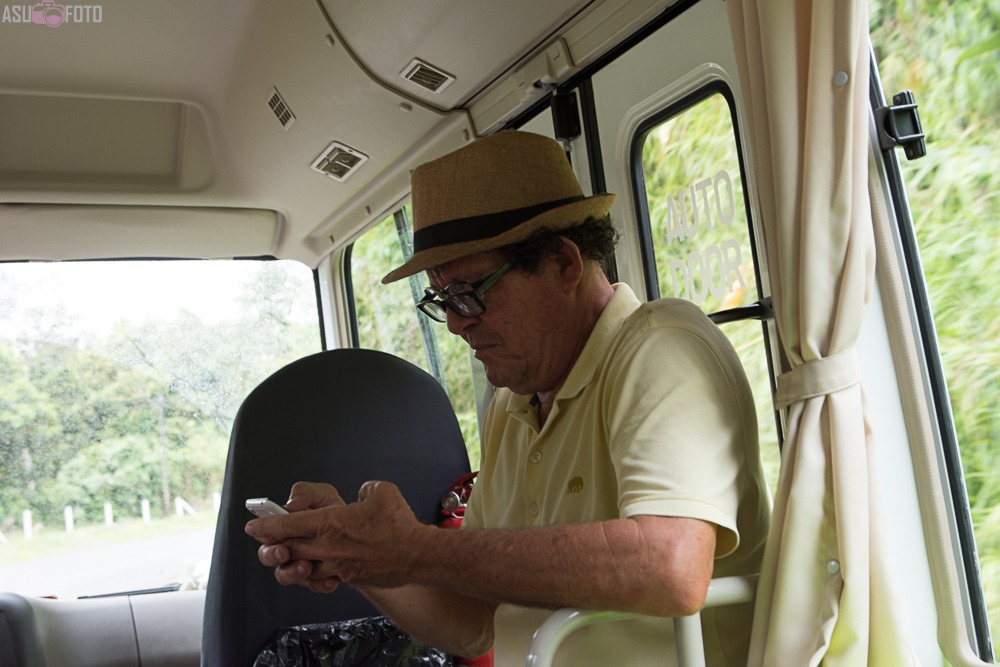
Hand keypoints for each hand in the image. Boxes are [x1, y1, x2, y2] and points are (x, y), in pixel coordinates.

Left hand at [245, 480, 425, 590]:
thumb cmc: (398, 523)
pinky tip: (315, 569)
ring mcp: (335, 566)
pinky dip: (313, 576)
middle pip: (286, 550)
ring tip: (288, 557)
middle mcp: (326, 547)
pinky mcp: (347, 578)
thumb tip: (361, 495)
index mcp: (330, 523)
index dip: (265, 526)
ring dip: (290, 564)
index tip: (253, 527)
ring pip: (300, 569)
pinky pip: (321, 579)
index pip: (286, 526)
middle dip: (271, 547)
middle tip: (265, 542)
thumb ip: (364, 490)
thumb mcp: (380, 491)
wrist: (416, 555)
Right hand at [246, 482, 345, 592]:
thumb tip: (291, 504)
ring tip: (306, 566)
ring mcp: (300, 565)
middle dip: (273, 555)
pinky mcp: (318, 578)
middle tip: (284, 551)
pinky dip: (321, 584)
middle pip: (268, 557)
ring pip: (288, 576)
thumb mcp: (322, 495)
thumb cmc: (334, 510)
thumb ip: (305, 493)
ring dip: (294, 573)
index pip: (264, 532)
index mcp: (283, 527)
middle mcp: (288, 548)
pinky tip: (331, 578)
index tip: (272, 533)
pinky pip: (315, 586)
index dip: (264, 533)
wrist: (359, 529)